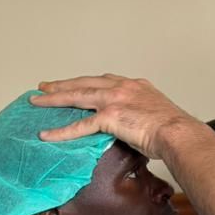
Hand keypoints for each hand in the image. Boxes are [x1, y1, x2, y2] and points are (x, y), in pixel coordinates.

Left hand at [30, 74, 194, 159]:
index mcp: (135, 86)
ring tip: (37, 101)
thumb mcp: (156, 115)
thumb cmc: (174, 130)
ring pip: (77, 96)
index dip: (87, 82)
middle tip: (45, 86)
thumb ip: (140, 115)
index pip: (104, 81)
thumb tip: (136, 129)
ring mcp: (114, 100)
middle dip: (63, 84)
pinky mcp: (109, 116)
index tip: (76, 83)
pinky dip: (62, 130)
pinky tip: (47, 134)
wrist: (178, 133)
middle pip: (84, 82)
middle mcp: (122, 87)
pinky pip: (80, 125)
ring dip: (54, 98)